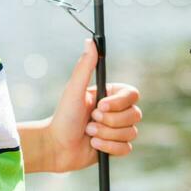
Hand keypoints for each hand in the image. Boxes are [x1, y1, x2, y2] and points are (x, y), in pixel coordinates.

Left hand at [45, 39, 142, 172]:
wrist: (56, 147)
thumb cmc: (63, 117)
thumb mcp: (73, 90)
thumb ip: (85, 66)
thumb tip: (91, 41)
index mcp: (110, 96)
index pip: (132, 95)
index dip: (119, 103)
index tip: (100, 106)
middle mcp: (117, 111)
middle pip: (135, 115)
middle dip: (110, 122)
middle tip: (90, 122)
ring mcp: (118, 130)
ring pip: (131, 132)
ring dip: (106, 135)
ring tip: (89, 134)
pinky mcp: (116, 147)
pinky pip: (126, 148)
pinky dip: (109, 147)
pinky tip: (94, 145)